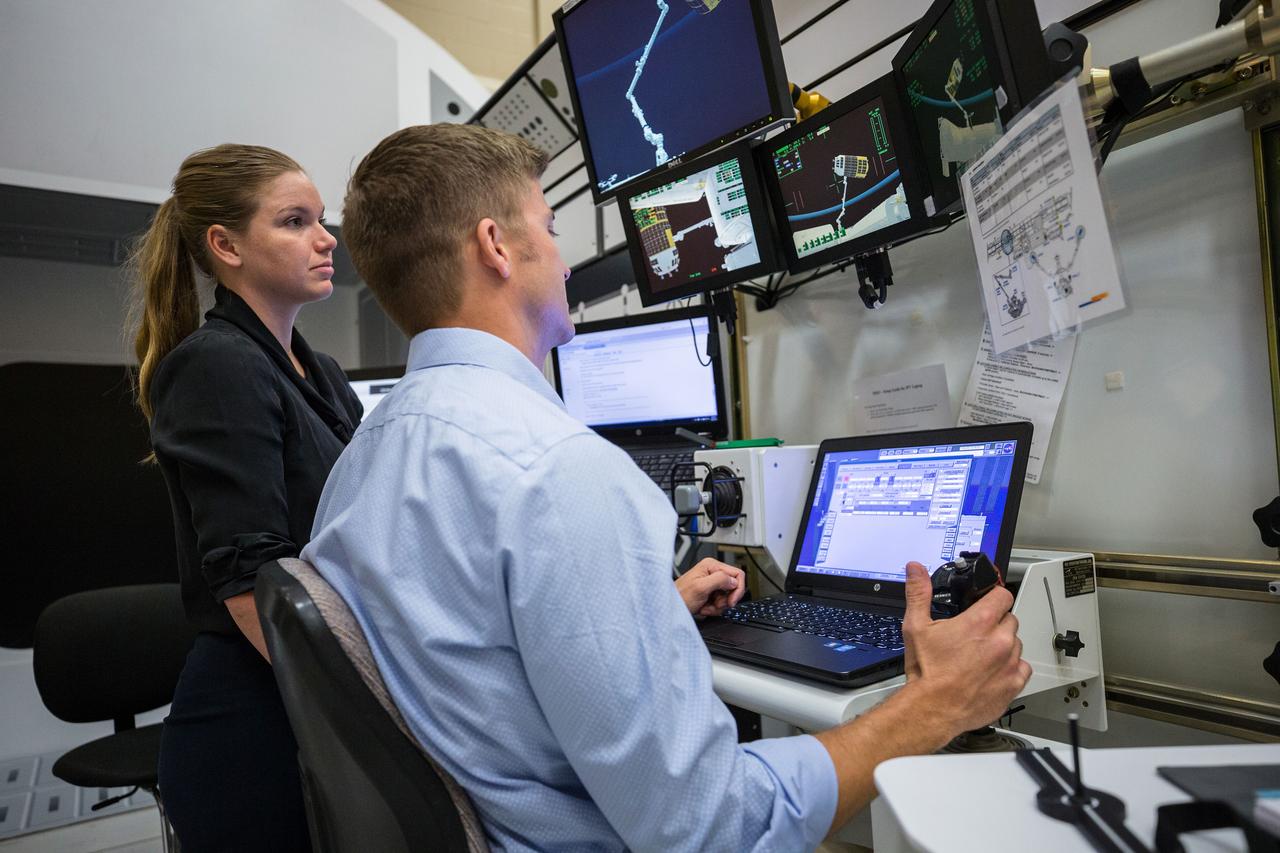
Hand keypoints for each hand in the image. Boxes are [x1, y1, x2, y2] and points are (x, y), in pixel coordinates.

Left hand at [676, 558, 745, 617]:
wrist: (671, 607)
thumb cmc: (680, 596)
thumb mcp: (700, 587)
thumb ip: (719, 580)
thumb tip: (734, 580)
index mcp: (711, 565)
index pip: (737, 574)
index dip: (737, 589)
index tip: (732, 601)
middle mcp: (713, 573)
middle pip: (733, 588)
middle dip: (725, 600)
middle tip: (714, 604)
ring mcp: (712, 584)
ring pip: (728, 598)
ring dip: (717, 606)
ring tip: (705, 606)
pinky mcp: (711, 594)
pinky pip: (721, 604)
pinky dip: (713, 609)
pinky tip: (703, 608)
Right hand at [900, 561, 1030, 734]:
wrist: (933, 708)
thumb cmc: (927, 671)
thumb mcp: (916, 626)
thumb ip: (919, 593)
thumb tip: (915, 569)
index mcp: (980, 622)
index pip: (1003, 595)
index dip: (993, 597)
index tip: (986, 603)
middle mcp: (1000, 640)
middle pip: (1010, 619)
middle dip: (995, 623)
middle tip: (976, 634)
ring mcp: (1010, 662)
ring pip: (1016, 643)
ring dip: (1003, 645)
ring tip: (981, 656)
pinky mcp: (1014, 683)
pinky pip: (1022, 668)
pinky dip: (1010, 668)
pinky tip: (991, 672)